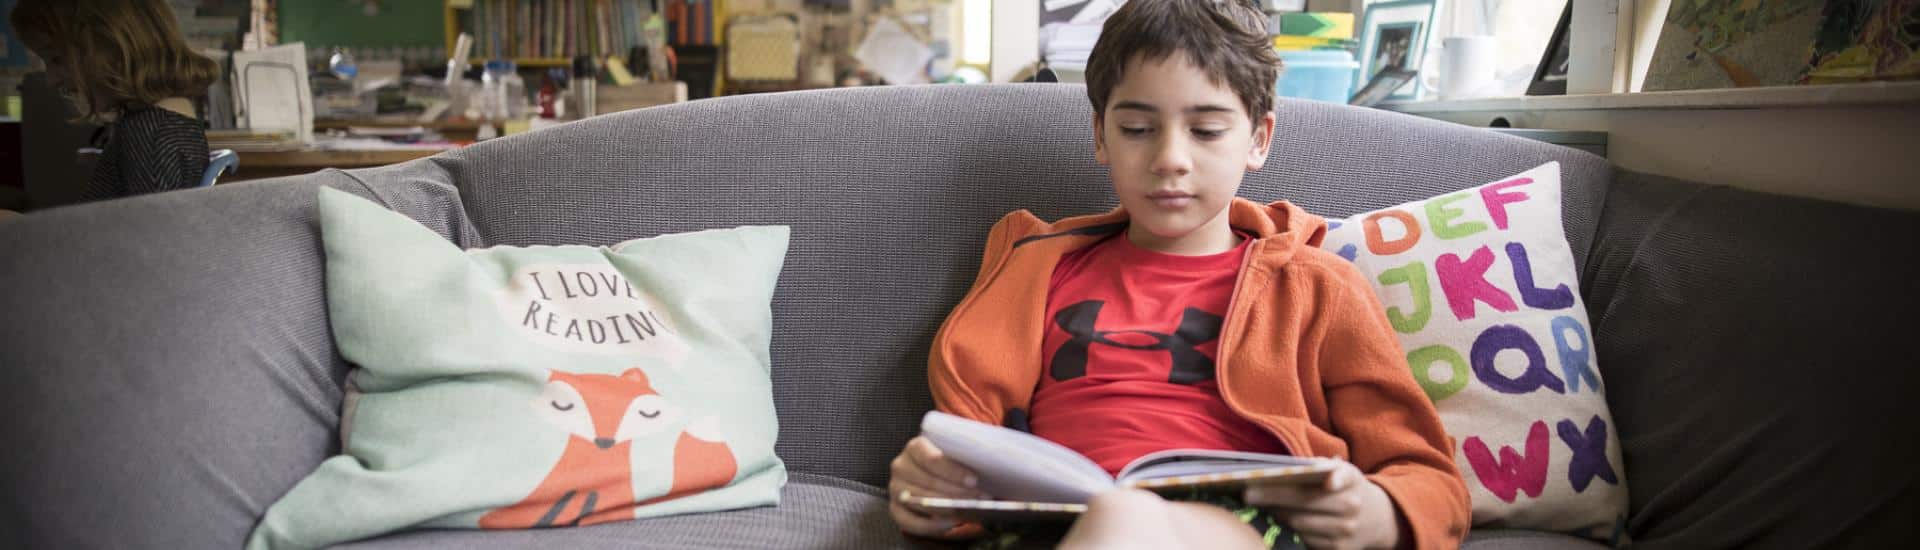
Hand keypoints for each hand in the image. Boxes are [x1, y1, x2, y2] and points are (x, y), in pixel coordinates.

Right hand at [887, 435, 988, 537]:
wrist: (935, 472)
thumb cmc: (949, 462)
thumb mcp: (955, 451)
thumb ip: (964, 455)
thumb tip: (985, 464)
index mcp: (915, 446)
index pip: (932, 459)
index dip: (953, 471)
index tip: (973, 480)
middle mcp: (901, 466)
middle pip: (928, 482)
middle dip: (957, 492)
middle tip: (979, 498)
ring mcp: (895, 488)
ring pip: (921, 501)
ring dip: (947, 508)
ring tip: (969, 510)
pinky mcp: (895, 509)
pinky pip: (910, 522)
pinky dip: (931, 525)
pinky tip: (951, 522)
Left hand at [1245, 462, 1400, 549]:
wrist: (1377, 519)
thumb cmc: (1347, 488)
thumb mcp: (1344, 471)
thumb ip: (1324, 466)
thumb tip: (1294, 467)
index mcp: (1351, 481)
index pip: (1336, 479)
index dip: (1331, 480)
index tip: (1309, 481)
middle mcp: (1351, 506)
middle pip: (1305, 503)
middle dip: (1273, 498)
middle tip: (1247, 493)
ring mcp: (1345, 530)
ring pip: (1300, 524)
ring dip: (1275, 514)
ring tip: (1254, 505)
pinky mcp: (1337, 549)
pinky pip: (1304, 539)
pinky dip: (1286, 529)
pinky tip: (1271, 520)